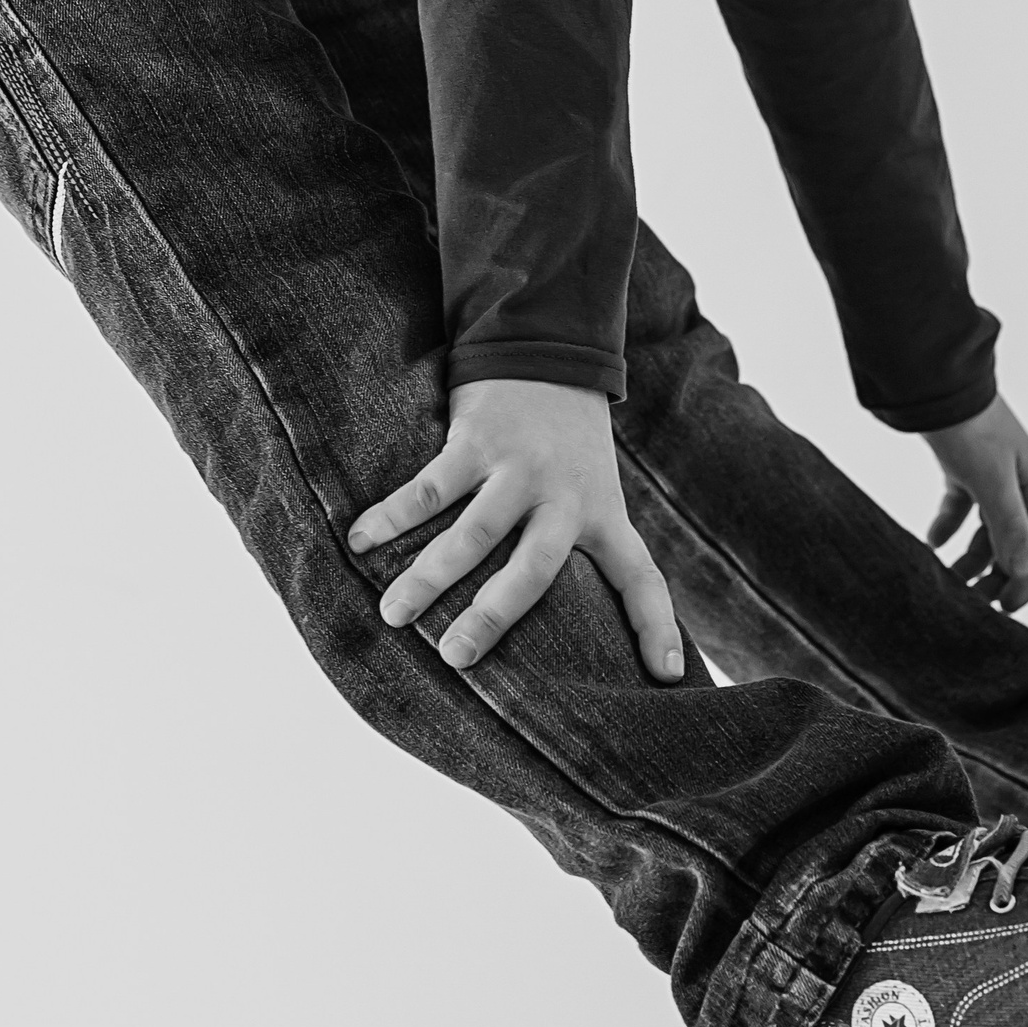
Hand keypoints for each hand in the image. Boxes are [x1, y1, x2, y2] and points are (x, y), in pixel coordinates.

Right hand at [347, 378, 683, 680]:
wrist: (549, 349)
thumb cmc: (568, 442)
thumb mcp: (596, 490)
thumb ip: (585, 547)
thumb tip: (594, 625)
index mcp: (603, 515)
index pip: (640, 576)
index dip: (656, 627)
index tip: (667, 678)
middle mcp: (564, 497)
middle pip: (534, 569)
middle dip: (493, 616)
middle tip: (456, 657)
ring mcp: (519, 467)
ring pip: (472, 534)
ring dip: (427, 576)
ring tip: (392, 615)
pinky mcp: (478, 439)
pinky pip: (430, 486)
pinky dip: (391, 515)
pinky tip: (360, 539)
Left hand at [923, 394, 1027, 613]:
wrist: (934, 383)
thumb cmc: (969, 425)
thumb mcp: (992, 480)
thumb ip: (1009, 525)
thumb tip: (1026, 571)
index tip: (1006, 605)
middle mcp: (1017, 483)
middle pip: (1017, 542)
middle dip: (1000, 576)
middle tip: (975, 604)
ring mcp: (988, 474)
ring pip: (987, 529)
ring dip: (972, 558)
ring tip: (950, 582)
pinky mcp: (960, 467)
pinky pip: (960, 507)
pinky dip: (948, 528)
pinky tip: (931, 544)